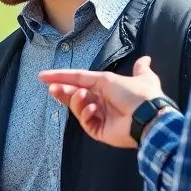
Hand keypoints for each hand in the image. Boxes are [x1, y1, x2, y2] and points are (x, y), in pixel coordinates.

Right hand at [38, 56, 165, 148]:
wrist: (148, 117)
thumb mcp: (135, 76)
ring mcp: (99, 116)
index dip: (62, 76)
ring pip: (77, 106)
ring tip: (81, 96)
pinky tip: (94, 109)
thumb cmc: (139, 94)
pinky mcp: (97, 130)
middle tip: (53, 88)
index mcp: (107, 86)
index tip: (43, 76)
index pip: (80, 79)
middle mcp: (101, 100)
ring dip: (76, 100)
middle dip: (63, 90)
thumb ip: (136, 67)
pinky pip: (85, 120)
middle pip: (74, 93)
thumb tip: (146, 60)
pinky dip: (86, 112)